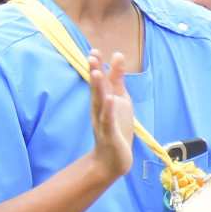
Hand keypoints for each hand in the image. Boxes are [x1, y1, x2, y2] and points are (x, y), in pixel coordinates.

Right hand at [87, 49, 134, 181]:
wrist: (111, 160)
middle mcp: (99, 110)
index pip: (99, 82)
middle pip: (96, 89)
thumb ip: (116, 80)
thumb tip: (117, 57)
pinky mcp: (109, 134)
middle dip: (94, 74)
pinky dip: (108, 110)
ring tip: (97, 74)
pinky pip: (108, 120)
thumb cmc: (115, 129)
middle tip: (91, 57)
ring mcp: (103, 122)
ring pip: (100, 103)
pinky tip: (110, 99)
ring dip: (98, 89)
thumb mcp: (119, 100)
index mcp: (102, 102)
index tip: (94, 51)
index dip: (97, 67)